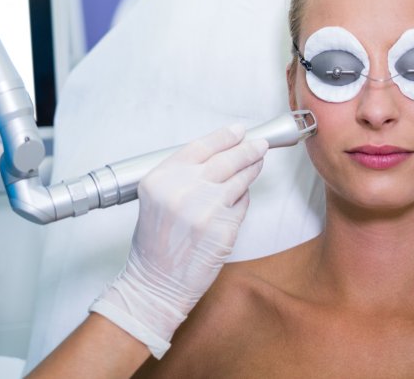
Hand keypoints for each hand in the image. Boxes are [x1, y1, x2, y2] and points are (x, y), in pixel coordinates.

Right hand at [89, 125, 267, 358]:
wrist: (156, 282)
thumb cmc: (155, 244)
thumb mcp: (156, 199)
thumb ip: (181, 176)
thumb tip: (217, 156)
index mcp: (160, 179)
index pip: (200, 146)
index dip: (223, 136)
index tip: (238, 130)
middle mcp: (182, 189)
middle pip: (226, 159)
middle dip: (247, 149)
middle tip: (259, 144)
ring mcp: (206, 208)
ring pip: (239, 179)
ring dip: (252, 169)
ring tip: (257, 162)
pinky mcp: (224, 227)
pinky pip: (241, 204)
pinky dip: (242, 199)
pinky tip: (239, 198)